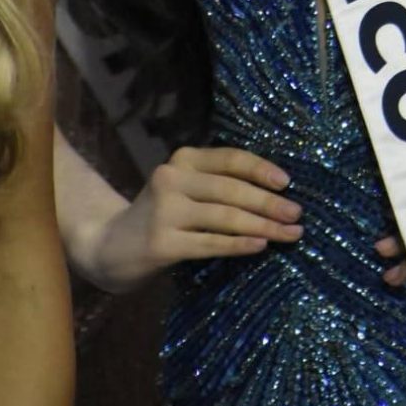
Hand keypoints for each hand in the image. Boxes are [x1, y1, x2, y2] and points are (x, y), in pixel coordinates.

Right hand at [85, 146, 301, 291]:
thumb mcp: (185, 189)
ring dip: (263, 226)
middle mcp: (172, 178)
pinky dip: (239, 245)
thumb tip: (276, 192)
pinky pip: (210, 243)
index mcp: (183, 159)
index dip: (262, 169)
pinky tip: (260, 246)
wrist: (108, 246)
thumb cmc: (162, 216)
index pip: (231, 159)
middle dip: (270, 203)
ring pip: (226, 217)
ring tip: (289, 234)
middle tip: (297, 215)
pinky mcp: (161, 242)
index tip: (288, 182)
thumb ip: (218, 183)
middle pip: (232, 189)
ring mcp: (164, 210)